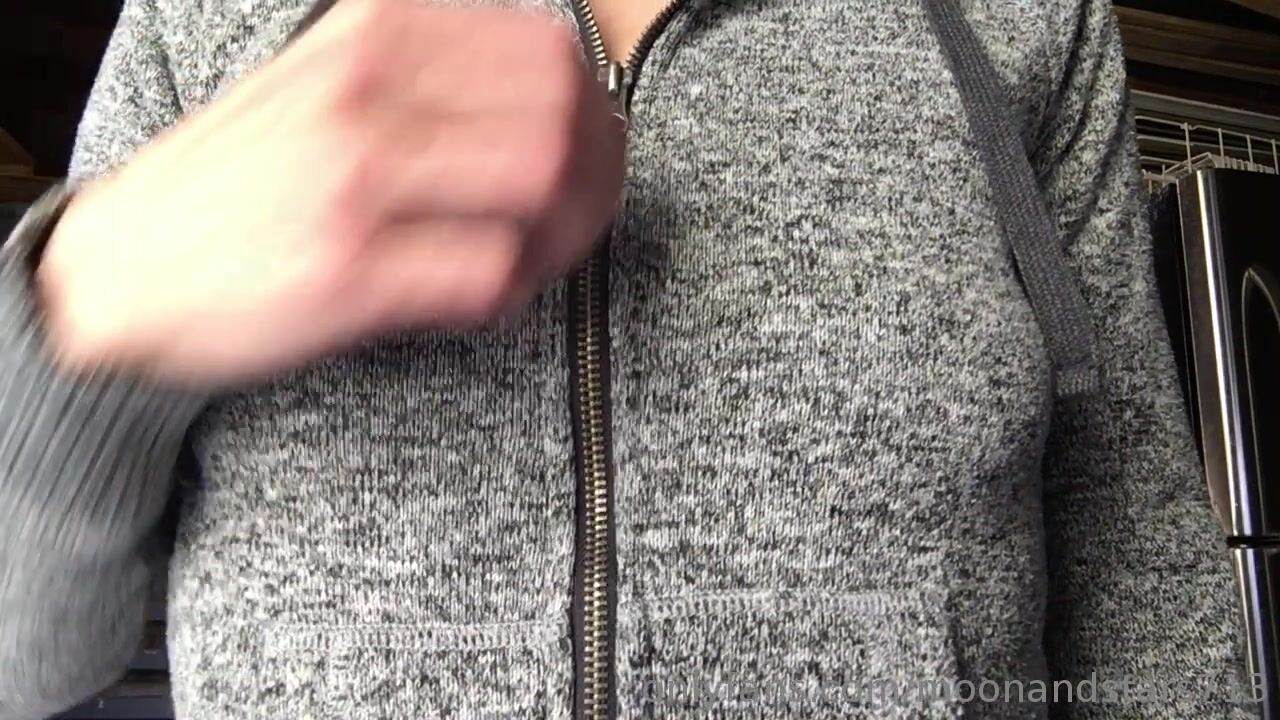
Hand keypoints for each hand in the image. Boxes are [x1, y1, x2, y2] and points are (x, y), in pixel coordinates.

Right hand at [37, 0, 623, 385]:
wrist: (122, 268)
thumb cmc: (243, 178)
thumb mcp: (323, 77)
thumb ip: (425, 68)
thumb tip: (554, 94)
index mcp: (374, 29)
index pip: (547, 54)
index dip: (590, 116)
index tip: (583, 159)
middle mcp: (368, 87)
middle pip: (562, 118)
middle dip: (596, 179)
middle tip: (578, 219)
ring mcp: (357, 175)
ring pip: (544, 187)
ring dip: (564, 236)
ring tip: (534, 260)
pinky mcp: (349, 267)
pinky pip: (492, 274)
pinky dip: (511, 293)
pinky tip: (484, 299)